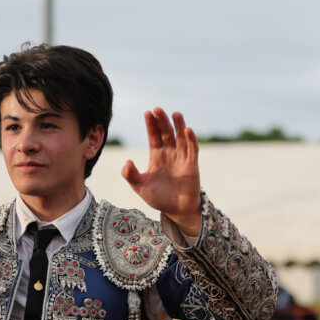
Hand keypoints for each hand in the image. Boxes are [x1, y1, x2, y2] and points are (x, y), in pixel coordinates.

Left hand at [122, 109, 202, 235]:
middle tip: (158, 109)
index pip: (154, 136)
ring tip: (175, 113)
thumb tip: (127, 161)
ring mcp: (182, 157)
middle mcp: (170, 153)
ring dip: (179, 125)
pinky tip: (187, 130)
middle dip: (162, 121)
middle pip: (166, 133)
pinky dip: (191, 140)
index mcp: (156, 156)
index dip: (151, 125)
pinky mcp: (192, 165)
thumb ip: (131, 175)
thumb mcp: (140, 187)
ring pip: (180, 137)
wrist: (176, 210)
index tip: (147, 112)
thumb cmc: (158, 198)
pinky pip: (192, 149)